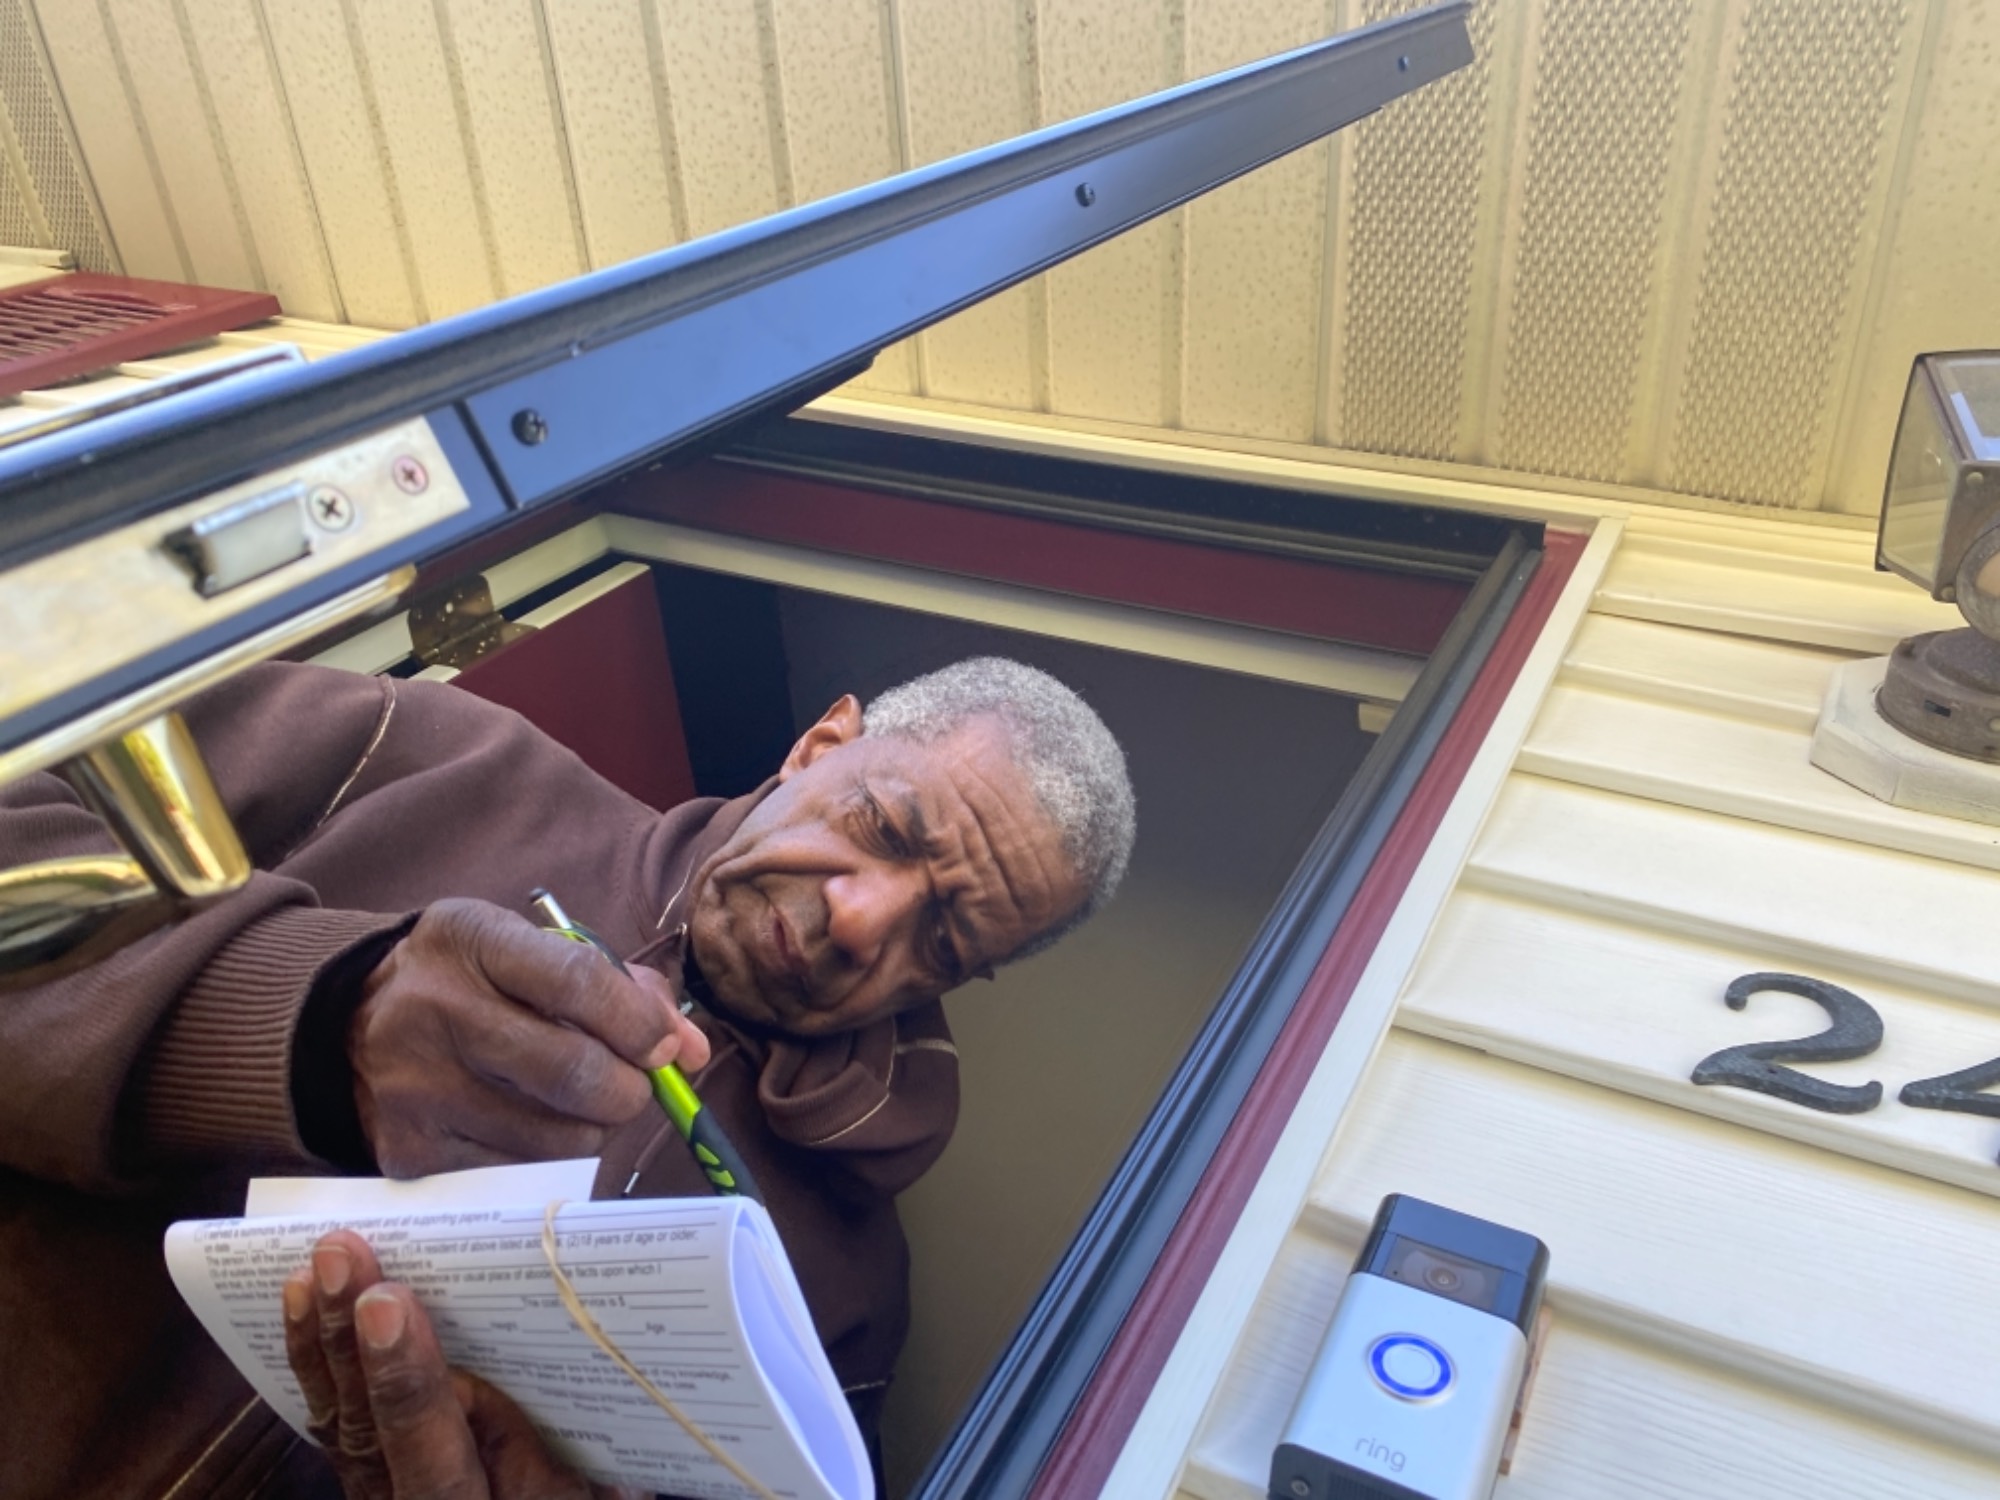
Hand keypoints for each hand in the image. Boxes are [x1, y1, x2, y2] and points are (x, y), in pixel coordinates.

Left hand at [283, 1230, 635, 1499]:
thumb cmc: (570, 1498)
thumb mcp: (589, 1489)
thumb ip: (570, 1453)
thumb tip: (556, 1377)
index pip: (437, 1470)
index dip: (409, 1390)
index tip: (388, 1306)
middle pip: (369, 1438)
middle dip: (350, 1343)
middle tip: (339, 1259)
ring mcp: (380, 1496)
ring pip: (338, 1428)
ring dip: (321, 1343)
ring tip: (310, 1270)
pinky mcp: (368, 1473)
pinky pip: (331, 1423)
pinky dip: (312, 1363)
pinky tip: (298, 1303)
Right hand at [350, 897, 709, 1176]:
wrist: (349, 1022)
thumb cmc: (470, 980)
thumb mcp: (528, 950)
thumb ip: (620, 988)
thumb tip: (692, 1050)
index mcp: (471, 940)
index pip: (578, 982)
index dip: (640, 1022)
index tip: (667, 1046)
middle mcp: (436, 1012)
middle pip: (573, 1072)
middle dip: (629, 1088)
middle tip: (632, 1085)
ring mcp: (417, 1089)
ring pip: (556, 1136)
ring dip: (593, 1126)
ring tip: (578, 1102)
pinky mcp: (410, 1153)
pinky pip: (518, 1173)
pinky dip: (546, 1156)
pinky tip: (530, 1125)